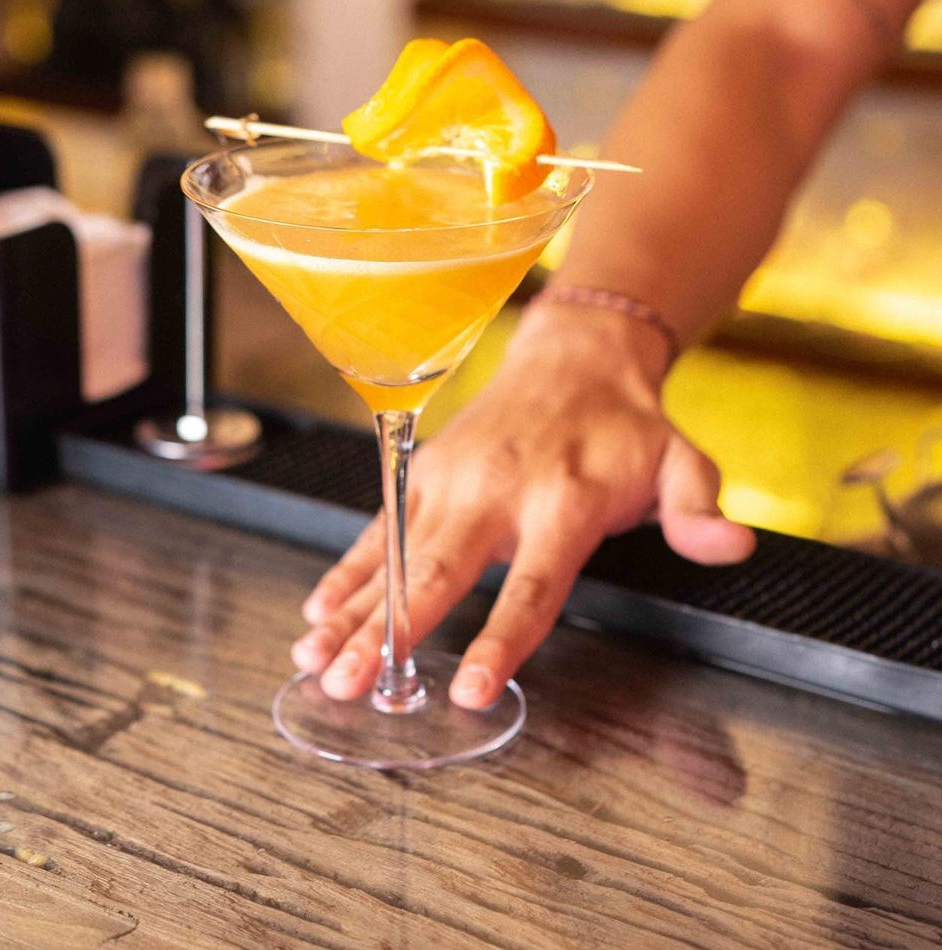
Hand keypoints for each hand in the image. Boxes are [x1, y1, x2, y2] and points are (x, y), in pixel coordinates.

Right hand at [290, 304, 755, 707]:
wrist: (573, 358)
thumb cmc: (625, 427)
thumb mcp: (681, 463)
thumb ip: (698, 509)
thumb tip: (732, 546)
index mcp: (563, 500)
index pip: (531, 584)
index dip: (501, 638)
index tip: (469, 690)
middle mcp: (497, 490)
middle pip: (436, 571)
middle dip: (391, 633)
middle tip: (354, 686)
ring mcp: (452, 480)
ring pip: (394, 555)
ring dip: (352, 612)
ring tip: (314, 661)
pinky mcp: (425, 473)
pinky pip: (377, 529)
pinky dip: (345, 573)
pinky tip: (318, 616)